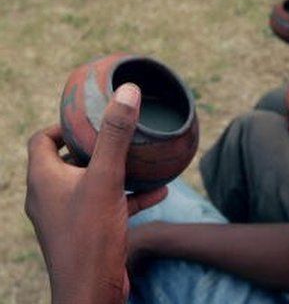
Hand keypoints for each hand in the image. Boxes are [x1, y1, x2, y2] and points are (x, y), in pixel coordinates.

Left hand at [25, 84, 167, 303]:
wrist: (92, 290)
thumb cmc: (90, 236)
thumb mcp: (106, 179)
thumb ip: (116, 136)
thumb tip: (127, 92)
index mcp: (44, 179)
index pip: (41, 139)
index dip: (62, 124)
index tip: (89, 117)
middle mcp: (50, 196)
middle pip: (67, 160)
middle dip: (95, 145)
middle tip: (119, 133)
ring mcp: (68, 216)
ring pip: (91, 183)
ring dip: (116, 170)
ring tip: (142, 159)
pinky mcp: (88, 232)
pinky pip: (108, 205)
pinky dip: (130, 196)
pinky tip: (160, 192)